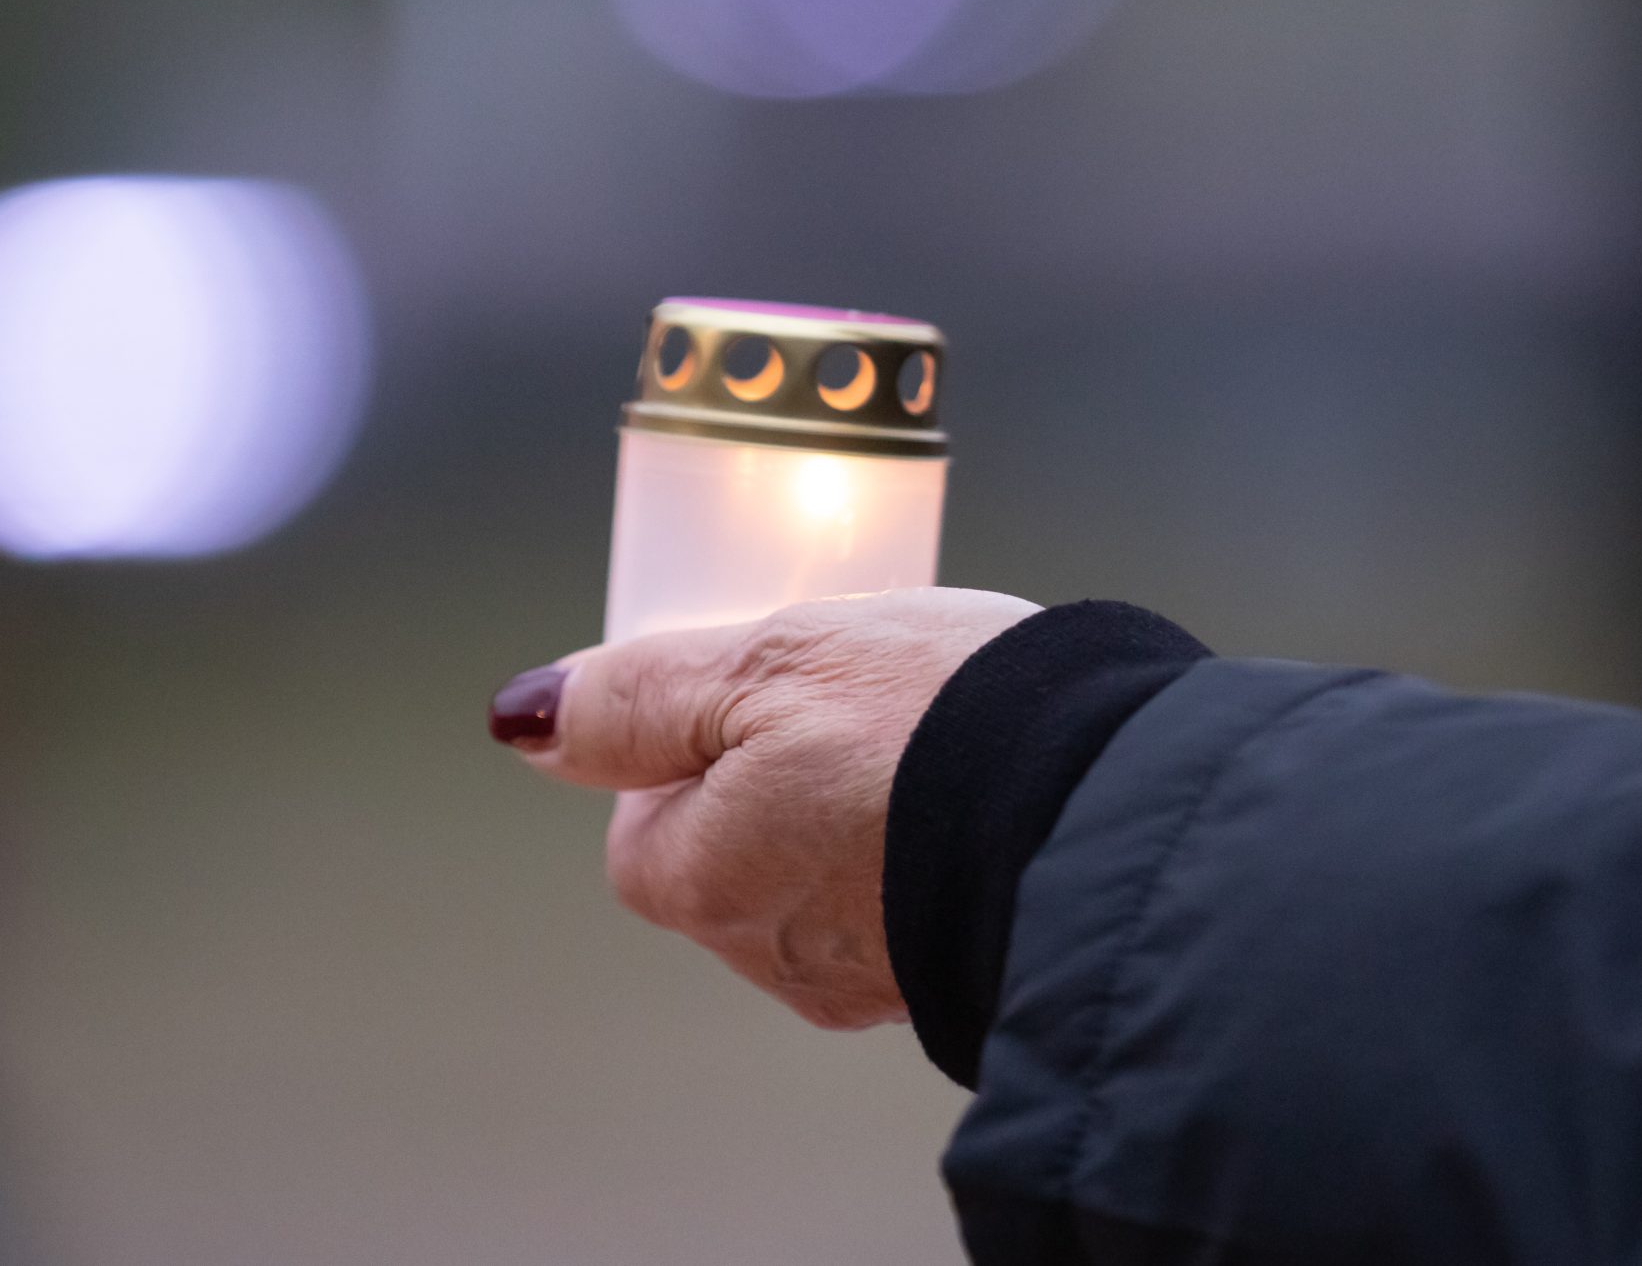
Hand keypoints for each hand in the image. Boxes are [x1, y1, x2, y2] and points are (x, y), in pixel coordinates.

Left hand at [492, 589, 1039, 1028]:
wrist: (1115, 805)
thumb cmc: (937, 726)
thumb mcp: (764, 663)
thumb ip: (638, 695)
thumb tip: (526, 720)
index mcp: (704, 881)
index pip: (643, 820)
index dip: (695, 741)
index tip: (765, 692)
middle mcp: (776, 954)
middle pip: (736, 853)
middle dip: (781, 779)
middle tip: (860, 704)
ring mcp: (874, 978)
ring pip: (829, 878)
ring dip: (862, 813)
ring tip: (934, 740)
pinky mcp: (959, 973)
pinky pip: (914, 899)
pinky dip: (932, 847)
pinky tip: (980, 791)